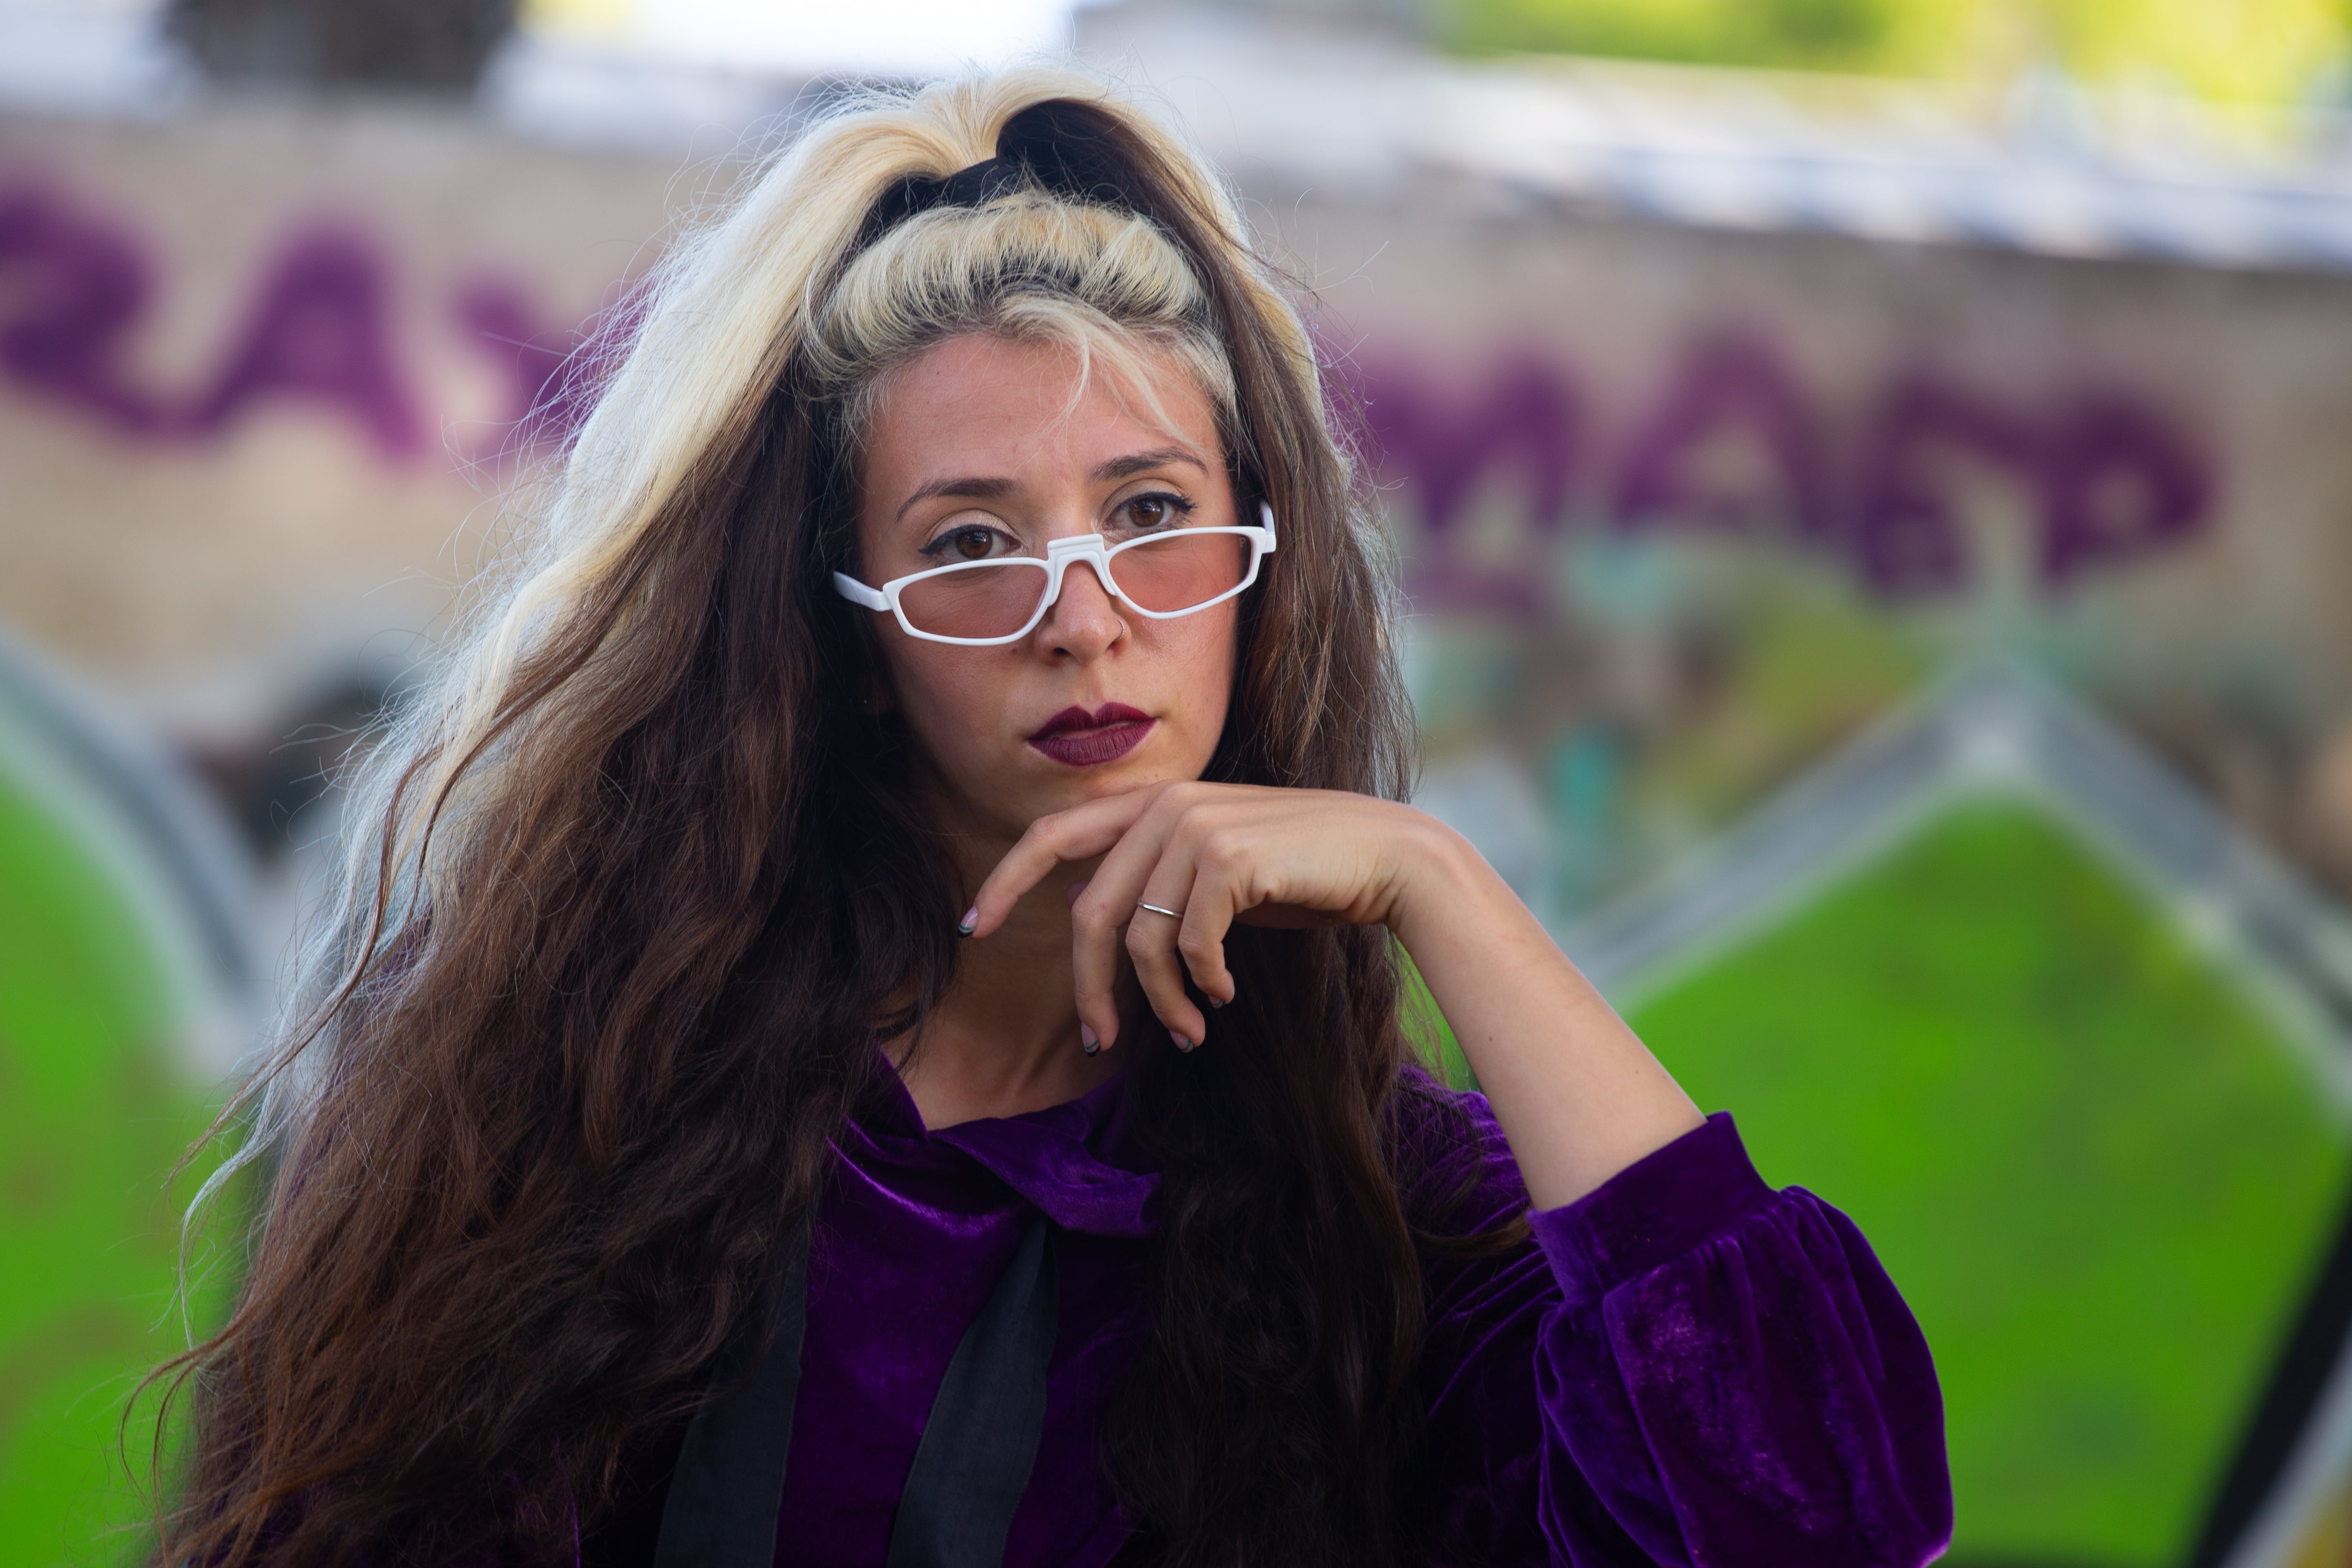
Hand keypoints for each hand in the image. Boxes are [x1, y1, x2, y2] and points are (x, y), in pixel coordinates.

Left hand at [963, 782, 1451, 1051]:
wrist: (1388, 858)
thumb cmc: (1302, 874)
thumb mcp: (1216, 874)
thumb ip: (1157, 884)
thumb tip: (1098, 924)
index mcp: (1154, 801)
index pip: (1053, 833)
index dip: (1006, 880)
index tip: (977, 928)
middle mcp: (1166, 804)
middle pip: (1090, 910)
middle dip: (1087, 987)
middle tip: (1098, 1041)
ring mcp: (1197, 825)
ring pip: (1140, 938)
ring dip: (1160, 1001)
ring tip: (1188, 1032)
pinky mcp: (1229, 857)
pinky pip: (1189, 943)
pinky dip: (1201, 983)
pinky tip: (1225, 996)